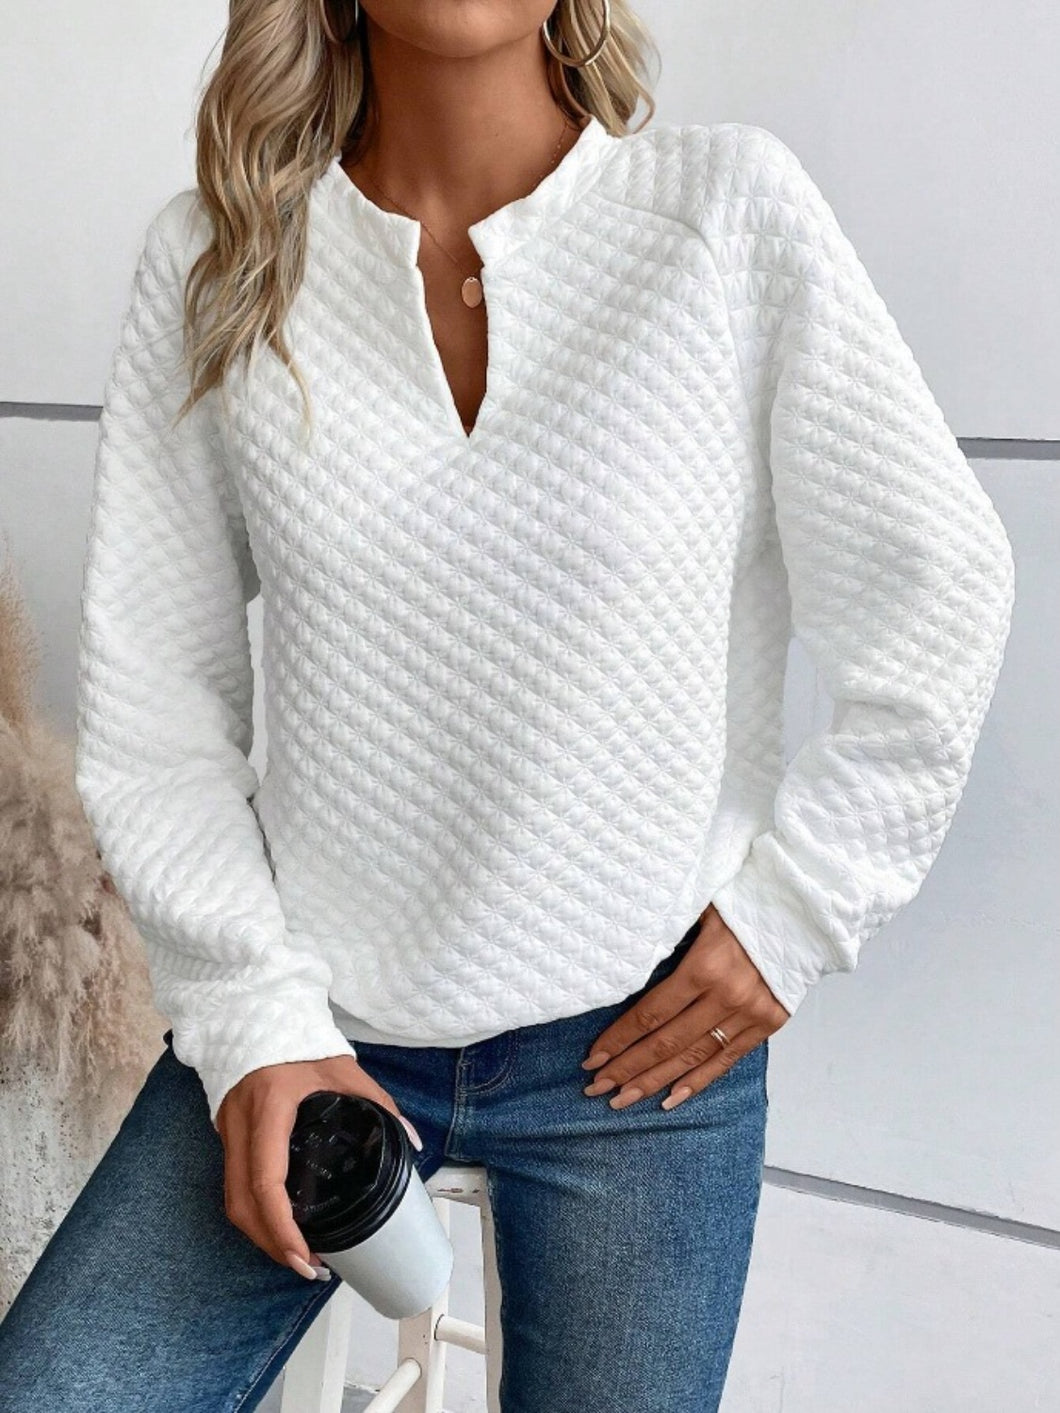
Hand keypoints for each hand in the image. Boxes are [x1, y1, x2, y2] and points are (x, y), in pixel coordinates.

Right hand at [216, 1053, 423, 1279]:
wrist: (256, 1014)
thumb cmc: (299, 1039)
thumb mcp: (344, 1069)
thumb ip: (380, 1104)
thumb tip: (413, 1142)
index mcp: (269, 1106)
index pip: (265, 1179)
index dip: (281, 1225)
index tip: (304, 1253)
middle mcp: (240, 1124)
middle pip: (242, 1204)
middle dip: (271, 1244)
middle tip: (308, 1266)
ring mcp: (226, 1130)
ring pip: (233, 1200)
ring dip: (261, 1234)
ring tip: (297, 1254)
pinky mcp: (225, 1134)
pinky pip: (233, 1185)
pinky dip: (254, 1212)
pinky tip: (279, 1225)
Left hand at [581, 904, 789, 1109]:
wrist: (803, 910)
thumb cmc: (743, 900)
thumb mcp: (697, 908)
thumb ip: (665, 935)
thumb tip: (624, 957)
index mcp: (704, 966)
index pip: (651, 1013)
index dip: (620, 1038)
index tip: (593, 1057)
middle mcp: (726, 996)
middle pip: (667, 1042)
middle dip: (627, 1068)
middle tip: (596, 1088)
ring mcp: (750, 1013)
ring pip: (694, 1057)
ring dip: (655, 1081)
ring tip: (623, 1100)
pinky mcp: (769, 1023)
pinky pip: (727, 1059)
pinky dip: (698, 1081)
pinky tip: (670, 1099)